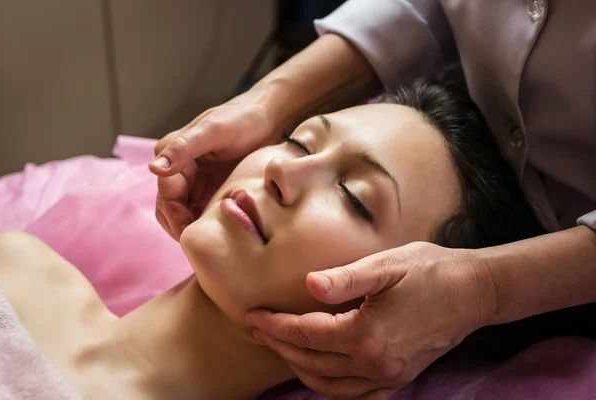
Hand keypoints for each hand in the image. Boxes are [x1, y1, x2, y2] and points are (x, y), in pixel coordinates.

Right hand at [149, 93, 279, 239]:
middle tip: (202, 245)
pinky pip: (201, 213)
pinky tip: (222, 233)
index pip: (165, 194)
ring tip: (213, 243)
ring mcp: (195, 180)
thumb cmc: (243, 118)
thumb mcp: (215, 130)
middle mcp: (179, 168)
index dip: (175, 217)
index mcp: (172, 153)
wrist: (269, 117)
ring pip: (182, 214)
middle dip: (180, 227)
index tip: (191, 235)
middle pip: (168, 208)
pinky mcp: (210, 188)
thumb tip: (154, 168)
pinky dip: (206, 225)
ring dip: (192, 228)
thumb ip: (184, 147)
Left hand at [246, 242, 495, 398]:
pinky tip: (321, 372)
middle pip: (312, 362)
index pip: (306, 334)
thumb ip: (345, 278)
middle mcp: (375, 363)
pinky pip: (356, 395)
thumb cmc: (430, 271)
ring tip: (282, 347)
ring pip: (330, 386)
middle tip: (259, 329)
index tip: (252, 316)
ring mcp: (389, 375)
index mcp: (367, 335)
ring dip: (300, 368)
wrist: (475, 291)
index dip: (275, 326)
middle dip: (280, 346)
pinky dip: (330, 387)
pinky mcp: (400, 378)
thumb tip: (309, 284)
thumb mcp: (386, 265)